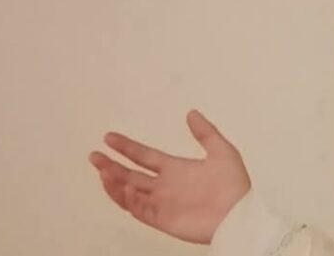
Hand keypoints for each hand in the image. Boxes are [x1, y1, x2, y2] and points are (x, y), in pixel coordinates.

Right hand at [88, 110, 251, 244]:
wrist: (239, 215)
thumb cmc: (234, 186)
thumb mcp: (222, 151)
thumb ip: (205, 132)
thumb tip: (191, 113)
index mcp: (175, 169)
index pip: (144, 156)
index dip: (126, 147)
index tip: (109, 137)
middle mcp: (165, 186)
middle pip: (131, 175)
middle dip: (111, 166)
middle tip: (94, 156)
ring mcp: (163, 204)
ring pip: (130, 194)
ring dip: (115, 184)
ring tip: (103, 172)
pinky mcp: (164, 220)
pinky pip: (141, 211)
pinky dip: (131, 201)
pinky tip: (127, 188)